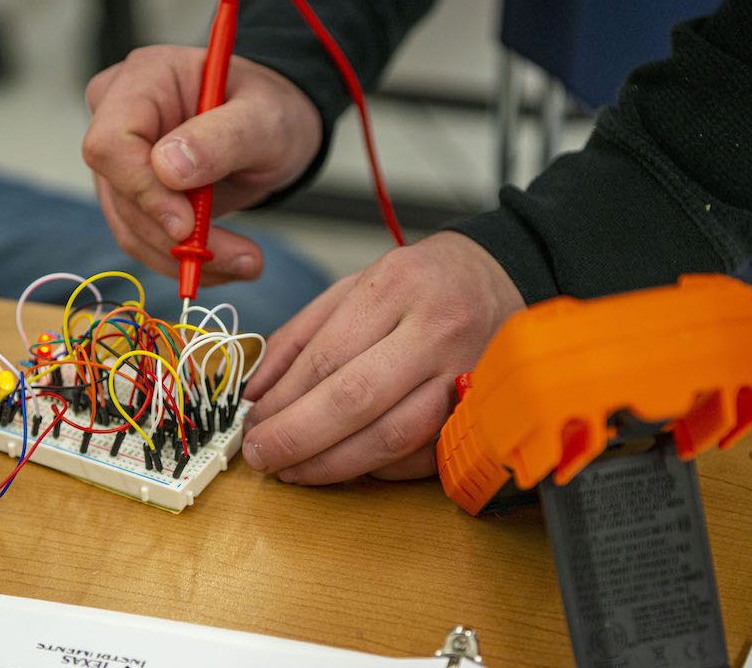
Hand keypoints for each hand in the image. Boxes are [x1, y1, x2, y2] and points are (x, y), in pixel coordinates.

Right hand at [81, 46, 321, 284]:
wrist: (272, 131)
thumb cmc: (269, 111)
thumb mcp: (265, 119)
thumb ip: (221, 138)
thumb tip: (167, 169)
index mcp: (145, 79)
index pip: (111, 142)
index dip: (142, 189)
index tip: (187, 225)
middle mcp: (119, 116)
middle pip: (119, 192)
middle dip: (175, 236)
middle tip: (241, 258)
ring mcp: (120, 159)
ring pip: (129, 225)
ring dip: (184, 257)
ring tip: (246, 262)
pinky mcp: (131, 194)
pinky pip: (143, 239)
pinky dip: (183, 260)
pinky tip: (225, 262)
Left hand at [241, 232, 524, 483]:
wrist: (500, 280)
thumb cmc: (420, 285)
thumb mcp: (355, 286)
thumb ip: (301, 336)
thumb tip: (257, 391)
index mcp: (397, 286)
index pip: (326, 357)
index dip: (282, 400)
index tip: (252, 423)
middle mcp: (436, 329)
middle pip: (355, 399)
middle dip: (297, 437)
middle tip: (261, 456)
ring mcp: (466, 373)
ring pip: (392, 436)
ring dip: (334, 464)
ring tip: (294, 470)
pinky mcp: (483, 410)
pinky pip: (426, 455)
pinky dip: (381, 469)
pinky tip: (348, 467)